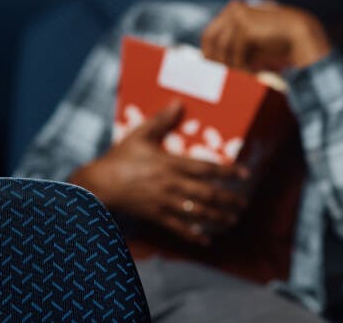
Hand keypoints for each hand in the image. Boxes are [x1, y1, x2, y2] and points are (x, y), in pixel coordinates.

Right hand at [68, 101, 248, 245]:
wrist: (99, 183)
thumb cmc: (120, 157)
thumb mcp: (140, 134)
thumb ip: (162, 120)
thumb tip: (179, 102)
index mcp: (171, 164)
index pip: (206, 168)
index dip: (227, 172)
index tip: (244, 174)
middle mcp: (171, 184)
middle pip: (207, 194)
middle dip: (228, 199)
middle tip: (243, 203)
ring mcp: (164, 202)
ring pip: (196, 213)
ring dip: (217, 217)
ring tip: (232, 220)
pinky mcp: (155, 215)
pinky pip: (177, 227)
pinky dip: (193, 235)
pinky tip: (205, 240)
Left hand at [200, 0, 330, 71]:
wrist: (302, 34)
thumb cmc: (276, 41)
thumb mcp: (250, 43)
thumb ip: (231, 48)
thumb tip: (209, 61)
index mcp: (233, 9)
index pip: (210, 34)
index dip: (209, 53)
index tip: (213, 70)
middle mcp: (233, 9)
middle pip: (210, 39)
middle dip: (216, 60)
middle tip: (222, 77)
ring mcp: (238, 15)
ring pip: (222, 48)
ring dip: (231, 66)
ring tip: (243, 75)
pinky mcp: (245, 27)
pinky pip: (235, 53)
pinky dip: (242, 66)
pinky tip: (251, 72)